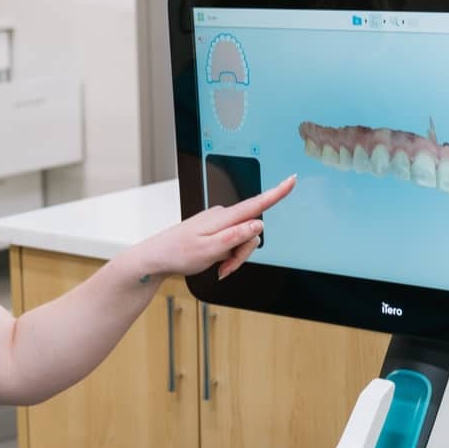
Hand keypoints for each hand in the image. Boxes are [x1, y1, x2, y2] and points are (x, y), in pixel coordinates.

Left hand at [135, 174, 295, 282]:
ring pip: (243, 241)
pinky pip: (232, 244)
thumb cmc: (177, 254)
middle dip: (244, 253)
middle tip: (226, 268)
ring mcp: (219, 224)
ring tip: (219, 268)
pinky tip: (217, 264)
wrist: (156, 258)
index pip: (255, 204)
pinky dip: (228, 257)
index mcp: (223, 218)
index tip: (292, 180)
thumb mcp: (210, 249)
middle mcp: (223, 216)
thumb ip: (236, 237)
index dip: (276, 193)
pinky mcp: (216, 232)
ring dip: (235, 258)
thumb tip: (258, 224)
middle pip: (251, 232)